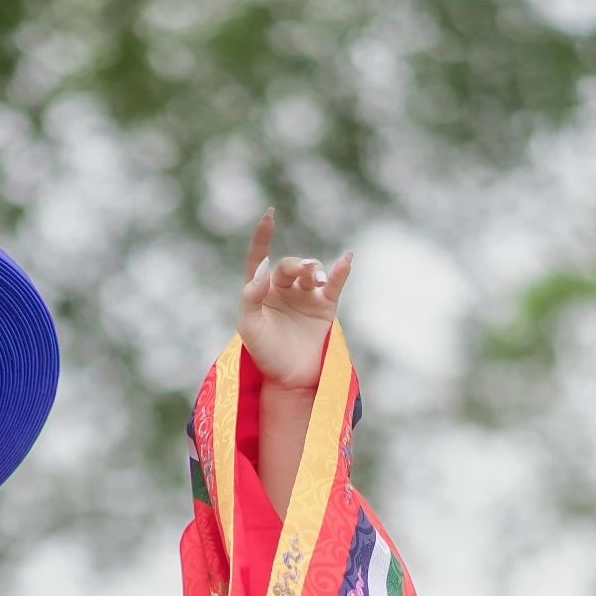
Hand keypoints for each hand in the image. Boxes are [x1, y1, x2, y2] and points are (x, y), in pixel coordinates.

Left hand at [235, 209, 350, 392]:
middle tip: (306, 272)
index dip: (263, 237)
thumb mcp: (249, 326)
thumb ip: (250, 297)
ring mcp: (305, 297)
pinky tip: (346, 260)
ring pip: (312, 271)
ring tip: (317, 279)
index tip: (270, 215)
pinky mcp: (325, 306)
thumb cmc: (265, 354)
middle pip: (290, 265)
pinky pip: (335, 283)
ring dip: (315, 270)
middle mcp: (283, 290)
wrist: (291, 381)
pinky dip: (340, 271)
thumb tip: (264, 268)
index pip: (259, 259)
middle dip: (298, 265)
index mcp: (260, 292)